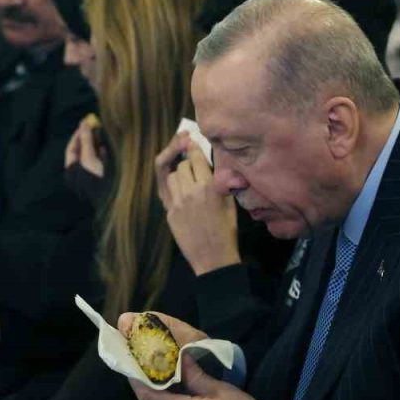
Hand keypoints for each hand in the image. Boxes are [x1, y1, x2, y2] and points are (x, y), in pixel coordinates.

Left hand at [64, 116, 106, 178]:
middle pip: (82, 150)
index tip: (84, 125)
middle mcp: (80, 171)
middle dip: (87, 138)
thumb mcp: (89, 157)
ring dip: (95, 142)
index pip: (71, 149)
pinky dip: (103, 150)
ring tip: (100, 132)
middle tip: (93, 125)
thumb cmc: (96, 177)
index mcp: (72, 170)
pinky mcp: (103, 172)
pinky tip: (106, 145)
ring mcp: (92, 171)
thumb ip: (86, 140)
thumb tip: (83, 123)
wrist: (112, 194)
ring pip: (92, 153)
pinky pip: (101, 158)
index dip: (77, 136)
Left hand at [129, 351, 270, 399]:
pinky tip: (172, 389)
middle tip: (138, 365)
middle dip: (141, 386)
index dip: (136, 381)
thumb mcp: (220, 391)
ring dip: (153, 394)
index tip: (129, 363)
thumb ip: (196, 376)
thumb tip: (179, 357)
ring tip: (152, 373)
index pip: (149, 398)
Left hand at [155, 134, 238, 275]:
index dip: (193, 148)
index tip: (191, 141)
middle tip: (194, 168)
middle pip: (181, 166)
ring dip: (179, 177)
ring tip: (189, 184)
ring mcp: (177, 203)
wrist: (214, 258)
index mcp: (208, 187)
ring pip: (171, 178)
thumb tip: (212, 166)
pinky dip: (177, 192)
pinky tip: (186, 199)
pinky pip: (170, 194)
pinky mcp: (170, 214)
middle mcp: (190, 192)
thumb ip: (219, 182)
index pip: (195, 158)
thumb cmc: (227, 230)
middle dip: (187, 165)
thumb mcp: (229, 203)